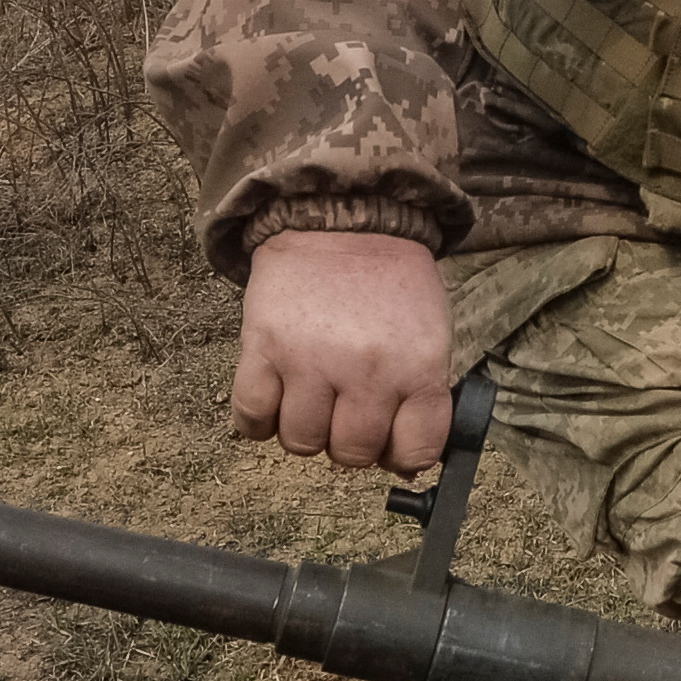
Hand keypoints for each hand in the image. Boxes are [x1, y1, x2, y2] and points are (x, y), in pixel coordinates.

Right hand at [229, 229, 454, 472]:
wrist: (342, 218)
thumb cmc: (391, 284)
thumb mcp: (429, 334)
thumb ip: (420, 394)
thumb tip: (404, 462)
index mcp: (419, 367)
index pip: (415, 451)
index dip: (401, 455)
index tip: (391, 440)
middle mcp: (367, 370)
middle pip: (352, 454)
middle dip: (348, 443)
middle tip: (345, 412)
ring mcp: (311, 360)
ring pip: (300, 442)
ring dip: (304, 430)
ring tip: (309, 399)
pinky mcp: (262, 346)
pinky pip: (251, 417)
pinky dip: (258, 420)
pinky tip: (274, 397)